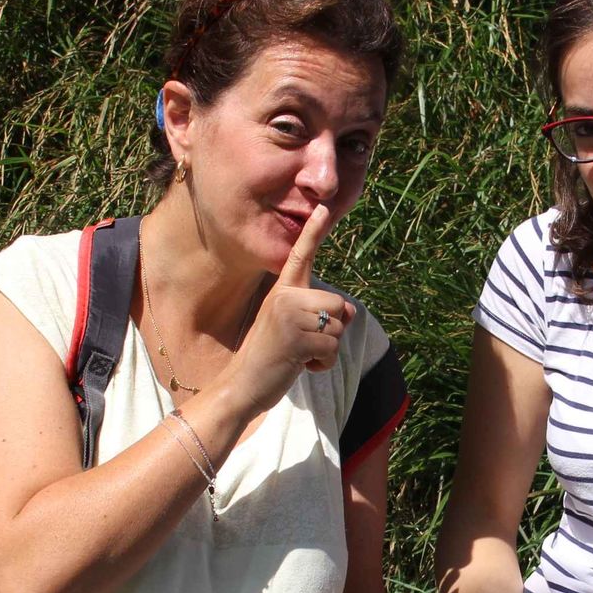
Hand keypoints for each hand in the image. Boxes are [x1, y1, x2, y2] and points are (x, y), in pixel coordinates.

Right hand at [223, 203, 354, 411]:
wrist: (242, 384)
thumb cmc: (271, 358)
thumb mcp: (295, 330)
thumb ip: (320, 316)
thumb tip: (350, 311)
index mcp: (281, 292)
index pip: (300, 257)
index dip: (313, 233)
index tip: (322, 208)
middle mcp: (284, 297)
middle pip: (338, 305)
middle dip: (333, 331)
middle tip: (305, 344)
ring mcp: (290, 316)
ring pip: (338, 328)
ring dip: (327, 350)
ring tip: (300, 355)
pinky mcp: (297, 338)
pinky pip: (332, 349)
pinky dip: (323, 364)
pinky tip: (301, 366)